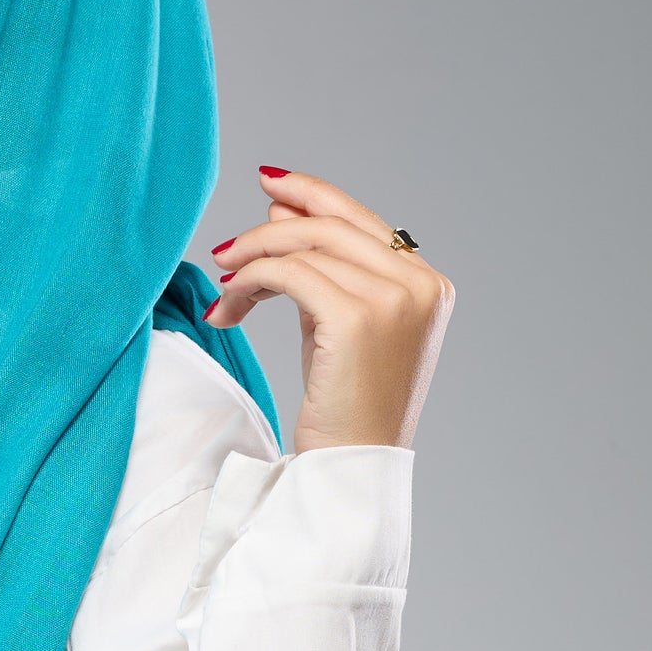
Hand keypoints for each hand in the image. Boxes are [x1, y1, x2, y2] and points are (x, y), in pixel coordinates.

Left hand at [203, 166, 454, 451]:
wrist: (349, 465)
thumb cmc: (342, 402)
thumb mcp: (334, 322)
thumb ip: (319, 265)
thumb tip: (281, 206)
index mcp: (427, 284)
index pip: (362, 221)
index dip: (313, 195)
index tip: (270, 185)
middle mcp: (420, 285)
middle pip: (332, 225)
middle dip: (270, 228)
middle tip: (226, 249)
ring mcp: (396, 299)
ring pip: (307, 246)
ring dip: (252, 261)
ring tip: (223, 286)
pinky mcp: (358, 318)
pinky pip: (292, 274)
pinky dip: (252, 281)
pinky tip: (229, 305)